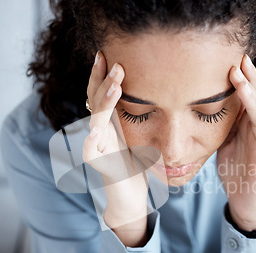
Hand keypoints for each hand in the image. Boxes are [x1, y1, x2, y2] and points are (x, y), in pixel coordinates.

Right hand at [83, 51, 148, 232]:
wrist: (129, 197)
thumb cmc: (138, 165)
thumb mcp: (143, 136)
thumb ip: (146, 116)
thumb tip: (165, 91)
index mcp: (112, 122)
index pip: (104, 92)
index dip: (104, 74)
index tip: (109, 53)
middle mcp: (101, 130)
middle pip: (96, 100)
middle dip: (103, 80)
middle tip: (113, 62)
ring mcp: (97, 146)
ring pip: (96, 120)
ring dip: (104, 102)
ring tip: (115, 86)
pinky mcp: (98, 164)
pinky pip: (90, 150)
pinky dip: (92, 139)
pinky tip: (98, 128)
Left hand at [217, 54, 255, 230]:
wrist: (242, 194)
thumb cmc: (234, 164)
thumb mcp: (223, 137)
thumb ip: (222, 119)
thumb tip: (203, 98)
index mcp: (247, 122)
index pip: (248, 94)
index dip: (243, 77)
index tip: (231, 57)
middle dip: (247, 82)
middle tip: (237, 63)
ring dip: (253, 103)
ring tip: (244, 87)